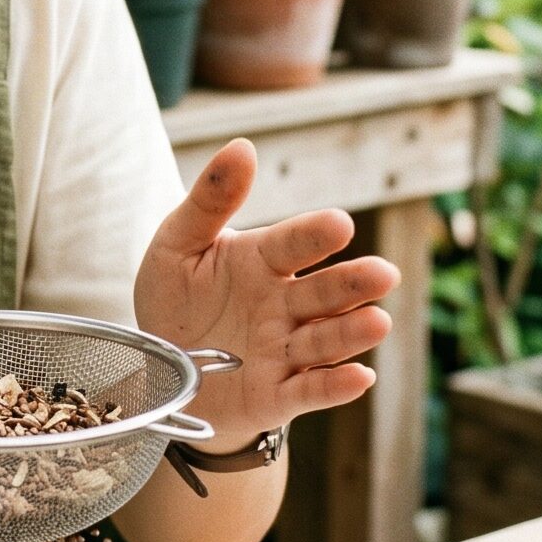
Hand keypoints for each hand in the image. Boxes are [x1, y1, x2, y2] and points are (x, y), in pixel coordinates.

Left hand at [133, 139, 397, 445]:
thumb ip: (209, 201)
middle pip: (323, 293)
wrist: (159, 368)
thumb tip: (242, 146)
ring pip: (324, 341)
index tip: (338, 225)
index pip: (293, 244)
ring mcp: (283, 350)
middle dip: (352, 284)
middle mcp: (282, 305)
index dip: (314, 236)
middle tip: (382, 274)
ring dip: (350, 333)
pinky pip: (308, 392)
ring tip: (377, 322)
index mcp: (262, 261)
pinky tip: (360, 377)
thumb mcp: (178, 245)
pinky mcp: (276, 394)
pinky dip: (334, 387)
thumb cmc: (175, 299)